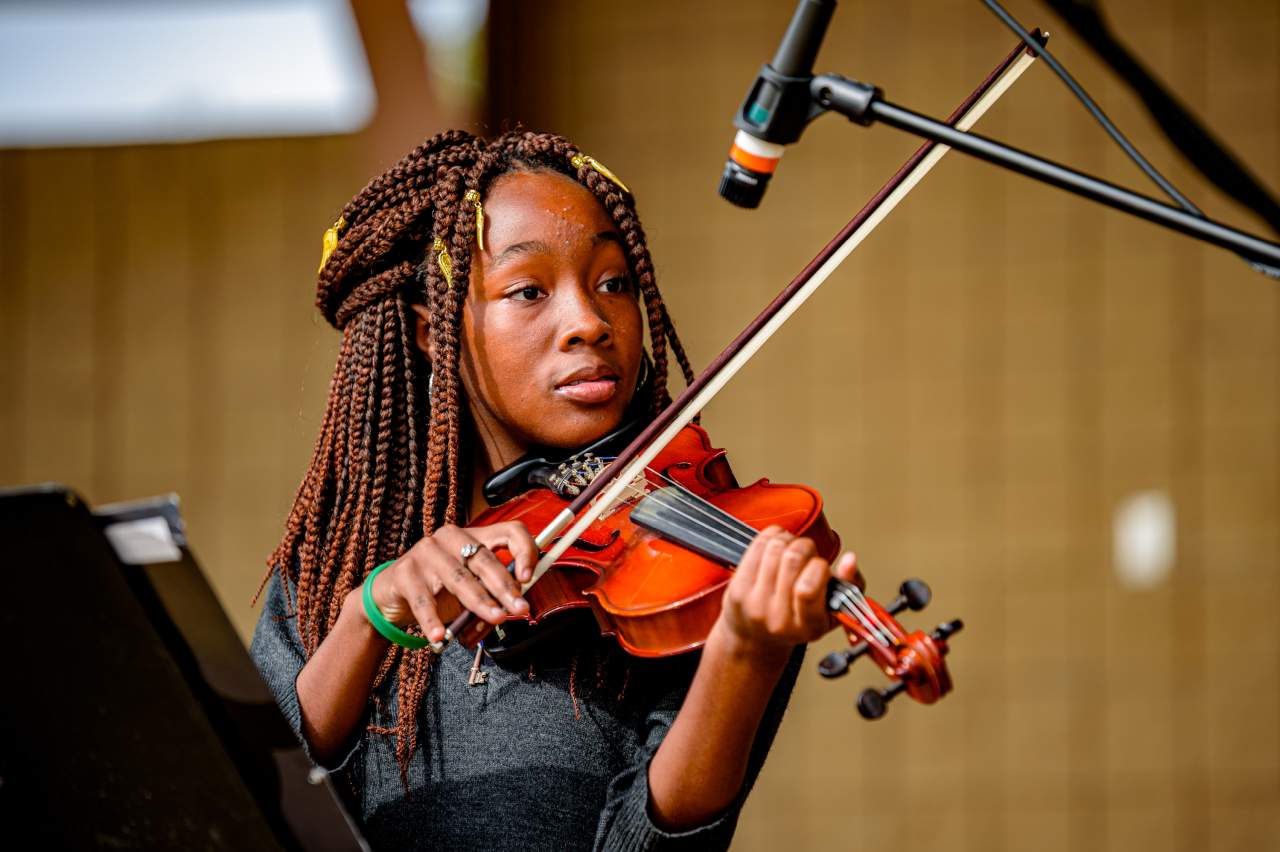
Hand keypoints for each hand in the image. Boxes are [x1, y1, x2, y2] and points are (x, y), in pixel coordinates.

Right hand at [367, 521, 538, 642]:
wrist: (392, 594)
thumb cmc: (438, 589)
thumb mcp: (471, 588)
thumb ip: (493, 592)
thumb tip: (516, 605)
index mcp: (474, 536)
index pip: (509, 531)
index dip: (524, 551)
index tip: (529, 577)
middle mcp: (452, 538)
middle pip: (484, 558)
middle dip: (505, 587)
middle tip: (518, 608)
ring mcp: (427, 551)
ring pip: (459, 578)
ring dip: (480, 601)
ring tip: (494, 618)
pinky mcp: (406, 571)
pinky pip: (423, 599)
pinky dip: (433, 620)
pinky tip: (440, 636)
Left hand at [711, 525, 859, 656]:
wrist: (757, 638)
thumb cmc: (799, 622)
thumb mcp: (832, 613)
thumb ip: (849, 586)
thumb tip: (850, 560)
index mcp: (808, 626)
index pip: (808, 589)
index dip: (819, 567)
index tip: (821, 566)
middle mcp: (778, 618)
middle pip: (792, 559)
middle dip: (805, 547)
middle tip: (807, 554)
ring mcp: (755, 603)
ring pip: (775, 547)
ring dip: (789, 540)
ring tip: (792, 550)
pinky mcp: (738, 588)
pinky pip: (758, 545)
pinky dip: (772, 537)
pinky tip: (778, 546)